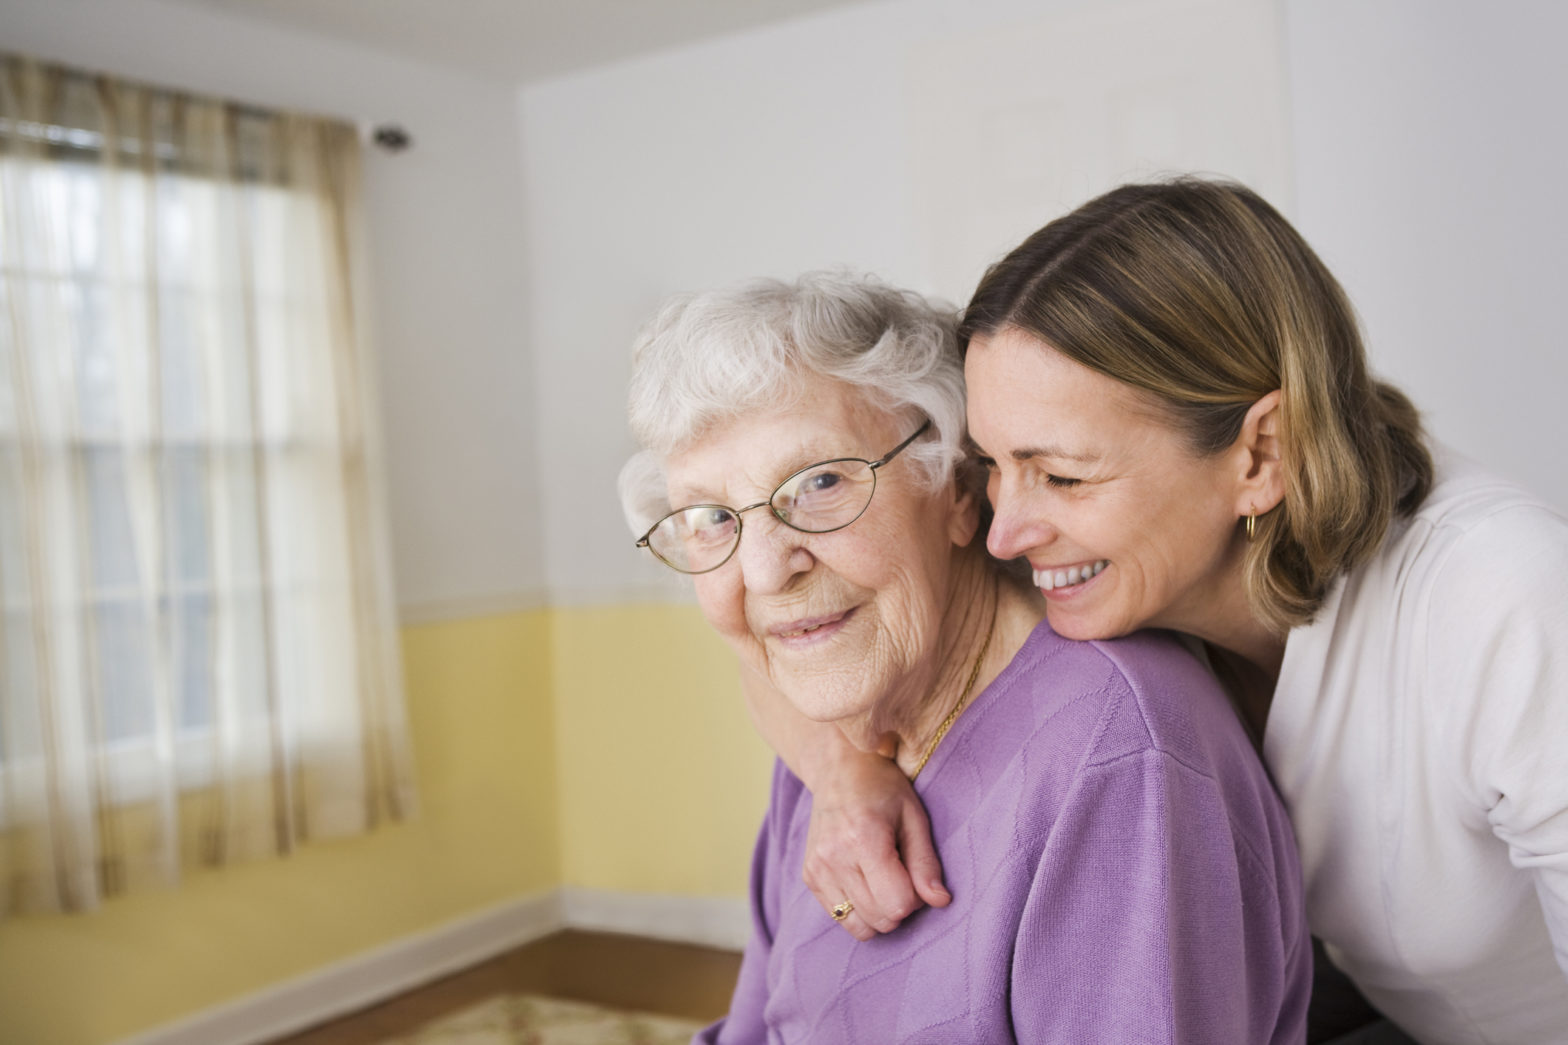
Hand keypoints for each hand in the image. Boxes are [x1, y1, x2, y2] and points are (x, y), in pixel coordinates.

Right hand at [801, 750, 948, 939]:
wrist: (839, 768)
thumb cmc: (883, 788)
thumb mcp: (914, 817)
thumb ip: (926, 863)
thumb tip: (941, 901)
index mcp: (864, 838)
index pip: (897, 904)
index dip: (915, 897)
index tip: (914, 872)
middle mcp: (834, 857)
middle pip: (880, 919)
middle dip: (899, 906)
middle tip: (900, 874)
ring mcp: (817, 868)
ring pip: (859, 927)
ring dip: (879, 913)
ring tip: (882, 881)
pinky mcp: (808, 876)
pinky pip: (839, 917)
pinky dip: (858, 909)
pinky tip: (863, 880)